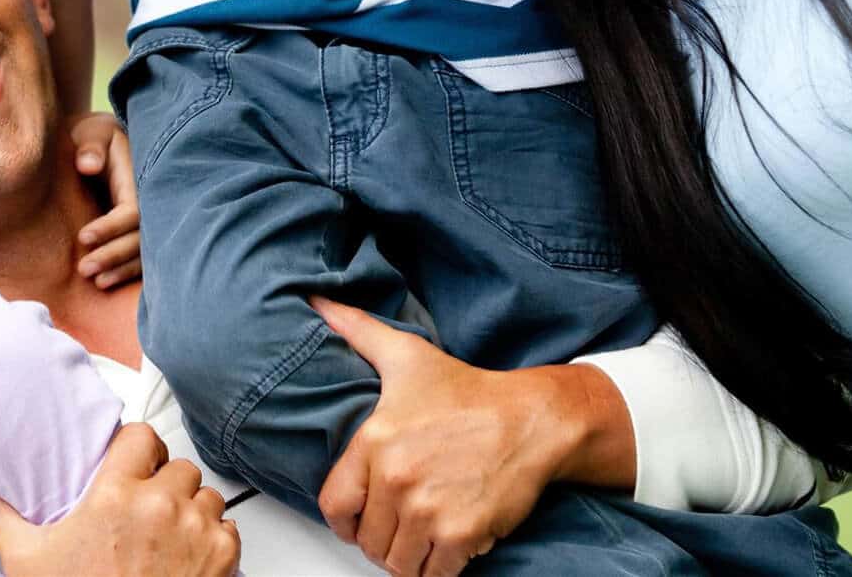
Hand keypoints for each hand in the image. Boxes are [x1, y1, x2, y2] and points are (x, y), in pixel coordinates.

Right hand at [0, 424, 238, 576]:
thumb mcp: (29, 562)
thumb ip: (4, 519)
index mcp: (115, 495)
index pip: (141, 436)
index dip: (138, 450)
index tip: (133, 467)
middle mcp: (160, 505)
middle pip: (177, 467)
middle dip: (165, 486)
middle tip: (147, 513)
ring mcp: (195, 529)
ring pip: (205, 495)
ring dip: (190, 511)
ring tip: (167, 538)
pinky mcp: (222, 556)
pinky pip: (227, 527)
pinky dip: (213, 539)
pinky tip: (188, 556)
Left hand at [72, 114, 140, 287]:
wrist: (103, 141)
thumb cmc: (95, 135)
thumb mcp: (92, 131)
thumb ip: (90, 145)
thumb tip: (88, 165)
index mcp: (140, 176)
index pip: (132, 211)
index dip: (110, 227)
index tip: (83, 237)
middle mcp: (150, 199)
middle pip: (141, 236)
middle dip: (114, 255)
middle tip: (84, 269)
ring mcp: (151, 215)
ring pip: (144, 250)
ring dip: (120, 268)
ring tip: (96, 281)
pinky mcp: (145, 228)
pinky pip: (144, 255)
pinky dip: (128, 271)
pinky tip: (108, 282)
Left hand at [312, 298, 587, 576]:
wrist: (531, 419)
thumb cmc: (470, 394)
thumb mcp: (407, 355)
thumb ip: (358, 330)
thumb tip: (320, 302)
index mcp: (374, 441)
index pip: (335, 506)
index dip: (347, 518)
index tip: (362, 516)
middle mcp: (395, 478)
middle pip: (368, 541)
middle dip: (384, 536)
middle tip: (405, 520)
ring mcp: (427, 510)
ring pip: (397, 564)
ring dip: (410, 557)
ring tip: (425, 532)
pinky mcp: (461, 535)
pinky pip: (433, 576)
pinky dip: (439, 569)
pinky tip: (450, 543)